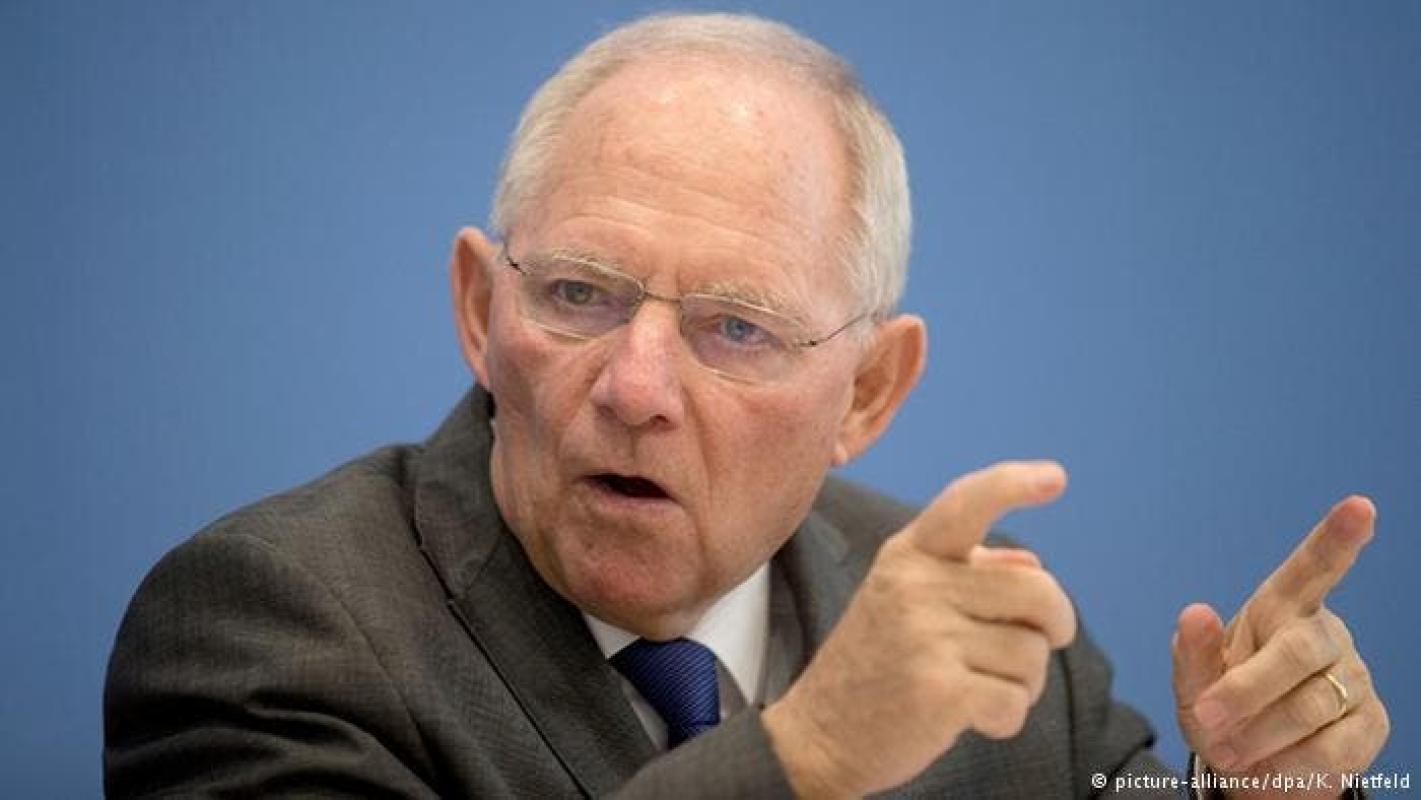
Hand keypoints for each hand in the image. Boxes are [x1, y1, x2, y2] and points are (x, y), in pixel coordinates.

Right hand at [762, 461, 1075, 797]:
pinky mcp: (939, 691)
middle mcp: (915, 585)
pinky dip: (1007, 719)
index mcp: (907, 555)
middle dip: (1056, 624)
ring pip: (1033, 653)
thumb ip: (969, 576)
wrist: (819, 736)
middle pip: (1038, 591)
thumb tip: (1033, 565)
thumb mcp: (905, 601)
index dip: (1013, 485)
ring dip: (1023, 682)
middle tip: (1047, 642)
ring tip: (980, 687)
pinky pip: (1016, 702)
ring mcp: (925, 637)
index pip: (966, 503)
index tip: (1056, 478)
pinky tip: (973, 719)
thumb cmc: (875, 665)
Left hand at [1173, 496, 1389, 798]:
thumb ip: (1191, 652)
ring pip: (1311, 706)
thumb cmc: (1220, 710)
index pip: (1312, 569)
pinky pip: (1334, 747)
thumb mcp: (1193, 683)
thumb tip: (1194, 612)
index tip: (1361, 506)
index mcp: (1279, 608)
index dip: (1336, 539)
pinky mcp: (1371, 723)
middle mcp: (1325, 634)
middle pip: (1298, 652)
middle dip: (1247, 690)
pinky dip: (1291, 764)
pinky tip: (1271, 766)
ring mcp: (1354, 678)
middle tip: (1206, 719)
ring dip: (1259, 736)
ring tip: (1228, 751)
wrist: (1252, 766)